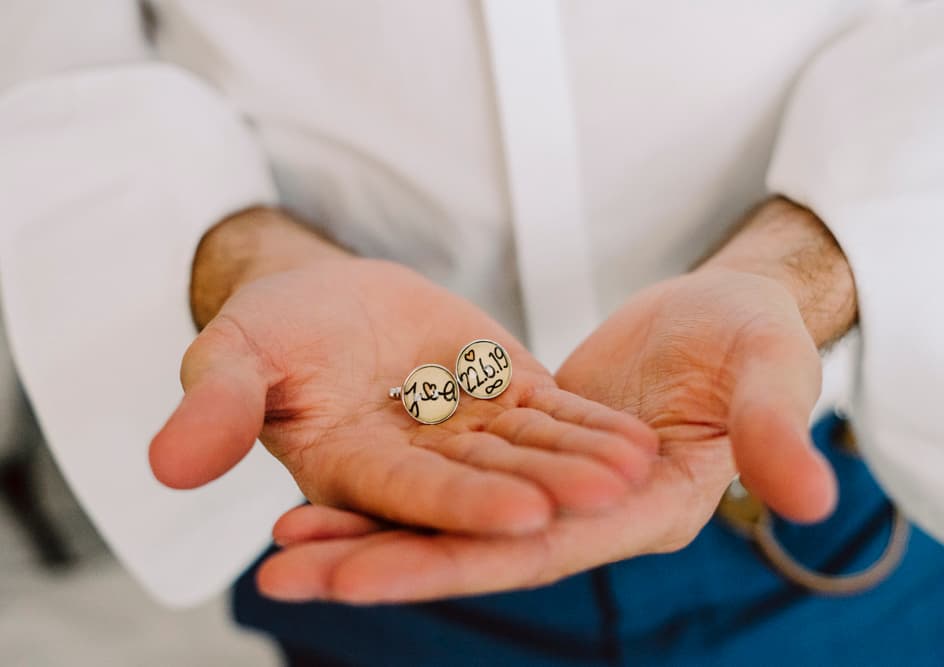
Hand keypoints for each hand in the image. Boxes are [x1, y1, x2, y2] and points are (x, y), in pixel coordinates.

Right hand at [149, 209, 656, 537]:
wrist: (327, 301)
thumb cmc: (273, 329)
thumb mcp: (236, 352)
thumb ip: (215, 404)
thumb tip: (169, 467)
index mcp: (351, 467)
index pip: (407, 494)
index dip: (459, 504)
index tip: (519, 513)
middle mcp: (417, 464)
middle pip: (485, 483)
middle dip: (544, 493)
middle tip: (608, 499)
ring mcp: (467, 433)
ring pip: (530, 452)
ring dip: (583, 462)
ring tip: (639, 467)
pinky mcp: (504, 398)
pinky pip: (552, 415)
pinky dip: (590, 425)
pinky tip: (637, 438)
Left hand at [253, 198, 854, 603]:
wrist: (726, 312)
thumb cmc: (756, 339)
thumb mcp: (771, 370)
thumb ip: (776, 428)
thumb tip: (810, 495)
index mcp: (641, 509)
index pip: (532, 549)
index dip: (446, 563)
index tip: (354, 579)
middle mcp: (585, 515)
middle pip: (470, 546)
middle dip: (378, 563)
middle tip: (281, 575)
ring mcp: (549, 487)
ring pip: (448, 516)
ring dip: (367, 532)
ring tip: (280, 543)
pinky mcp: (521, 448)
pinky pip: (448, 471)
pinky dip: (391, 487)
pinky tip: (323, 490)